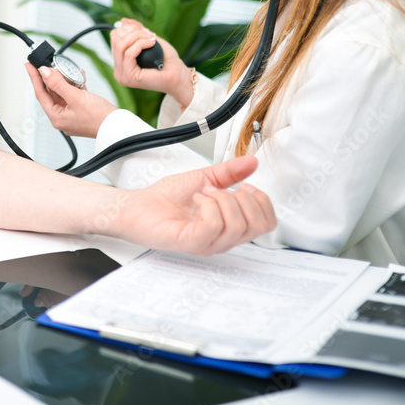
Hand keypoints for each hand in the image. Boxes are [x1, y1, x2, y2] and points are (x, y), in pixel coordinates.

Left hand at [25, 62, 116, 138]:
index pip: (40, 94)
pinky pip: (73, 94)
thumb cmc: (99, 118)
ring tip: (69, 70)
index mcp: (57, 117)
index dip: (34, 78)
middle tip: (53, 64)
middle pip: (51, 92)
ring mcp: (71, 114)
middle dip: (53, 77)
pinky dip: (75, 85)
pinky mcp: (81, 110)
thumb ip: (58, 84)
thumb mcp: (76, 97)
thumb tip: (44, 73)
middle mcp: (62, 117)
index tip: (29, 65)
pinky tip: (79, 76)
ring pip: (63, 92)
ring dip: (66, 80)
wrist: (117, 126)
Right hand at [111, 19, 193, 105]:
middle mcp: (119, 69)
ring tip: (152, 39)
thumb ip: (137, 31)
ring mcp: (122, 75)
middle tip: (149, 34)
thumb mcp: (149, 40)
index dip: (128, 29)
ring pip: (121, 46)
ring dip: (138, 37)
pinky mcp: (129, 77)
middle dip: (133, 31)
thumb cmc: (166, 60)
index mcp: (121, 62)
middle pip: (115, 40)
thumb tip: (124, 21)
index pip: (114, 38)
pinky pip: (129, 53)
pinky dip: (141, 44)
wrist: (178, 74)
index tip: (144, 30)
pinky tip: (152, 43)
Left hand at [111, 156, 275, 254]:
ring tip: (204, 192)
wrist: (138, 206)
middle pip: (258, 226)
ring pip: (237, 226)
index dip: (262, 201)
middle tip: (222, 188)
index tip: (244, 185)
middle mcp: (222, 237)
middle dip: (245, 199)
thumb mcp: (204, 178)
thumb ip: (229, 172)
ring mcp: (208, 242)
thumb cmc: (166, 198)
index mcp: (229, 225)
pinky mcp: (192, 242)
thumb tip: (252, 161)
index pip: (267, 223)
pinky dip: (209, 205)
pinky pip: (214, 226)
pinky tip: (198, 198)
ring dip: (222, 199)